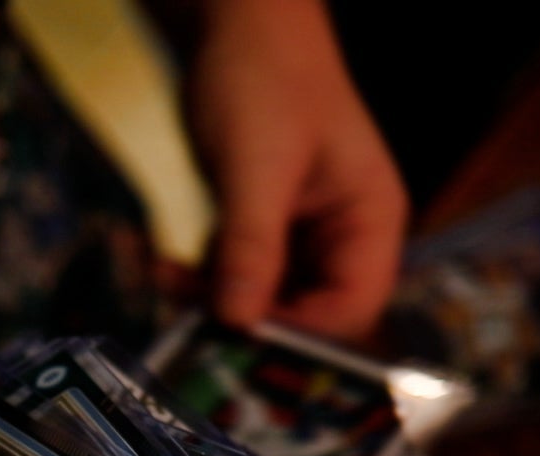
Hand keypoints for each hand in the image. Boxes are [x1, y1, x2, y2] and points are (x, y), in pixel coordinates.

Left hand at [186, 0, 407, 340]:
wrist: (235, 23)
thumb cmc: (265, 77)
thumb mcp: (256, 167)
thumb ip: (251, 246)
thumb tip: (238, 322)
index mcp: (371, 220)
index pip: (352, 309)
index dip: (304, 335)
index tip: (244, 340)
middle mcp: (345, 234)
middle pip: (309, 314)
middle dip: (253, 322)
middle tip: (194, 326)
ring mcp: (304, 232)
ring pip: (268, 297)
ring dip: (219, 301)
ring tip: (170, 284)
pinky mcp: (265, 225)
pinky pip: (240, 272)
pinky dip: (206, 277)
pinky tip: (168, 266)